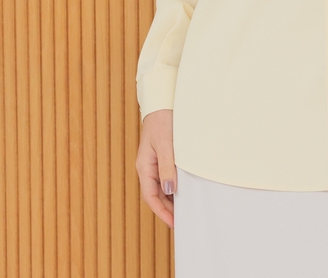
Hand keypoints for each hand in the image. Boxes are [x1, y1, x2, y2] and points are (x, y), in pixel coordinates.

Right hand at [136, 109, 176, 228]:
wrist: (162, 104)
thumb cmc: (162, 122)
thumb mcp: (165, 145)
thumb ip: (167, 167)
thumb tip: (169, 190)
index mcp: (144, 167)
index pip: (151, 196)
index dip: (162, 211)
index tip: (174, 223)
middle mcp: (147, 167)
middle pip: (155, 194)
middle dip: (167, 209)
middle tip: (182, 220)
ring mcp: (153, 163)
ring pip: (160, 187)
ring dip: (170, 199)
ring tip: (184, 209)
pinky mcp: (161, 157)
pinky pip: (165, 177)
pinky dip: (173, 187)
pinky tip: (182, 190)